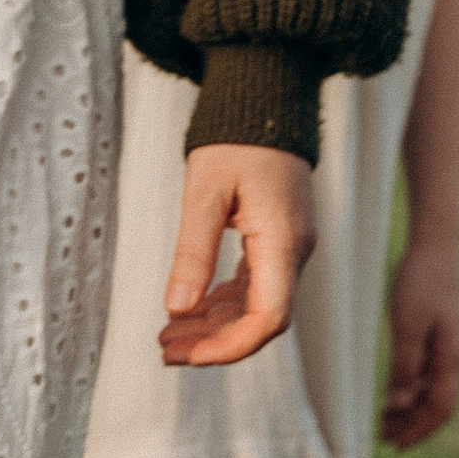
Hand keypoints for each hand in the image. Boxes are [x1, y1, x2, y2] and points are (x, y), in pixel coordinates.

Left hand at [159, 142, 316, 366]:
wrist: (265, 102)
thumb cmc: (236, 141)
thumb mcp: (205, 192)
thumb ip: (193, 252)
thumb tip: (178, 308)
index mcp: (283, 242)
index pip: (268, 318)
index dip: (229, 346)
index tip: (187, 355)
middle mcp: (294, 251)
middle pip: (261, 319)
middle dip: (213, 342)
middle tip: (164, 350)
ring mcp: (288, 247)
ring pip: (256, 306)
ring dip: (214, 325)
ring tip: (168, 336)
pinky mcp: (278, 240)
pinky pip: (254, 286)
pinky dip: (222, 303)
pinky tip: (189, 309)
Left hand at [381, 229, 458, 445]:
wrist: (438, 246)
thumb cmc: (420, 283)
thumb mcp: (407, 328)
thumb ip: (403, 367)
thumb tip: (398, 403)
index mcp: (453, 358)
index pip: (440, 409)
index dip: (418, 431)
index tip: (394, 445)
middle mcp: (458, 357)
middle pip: (439, 405)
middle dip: (413, 425)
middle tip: (384, 438)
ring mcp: (453, 346)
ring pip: (434, 390)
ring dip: (411, 408)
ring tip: (385, 418)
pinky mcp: (444, 335)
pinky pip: (431, 374)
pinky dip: (413, 389)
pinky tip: (395, 390)